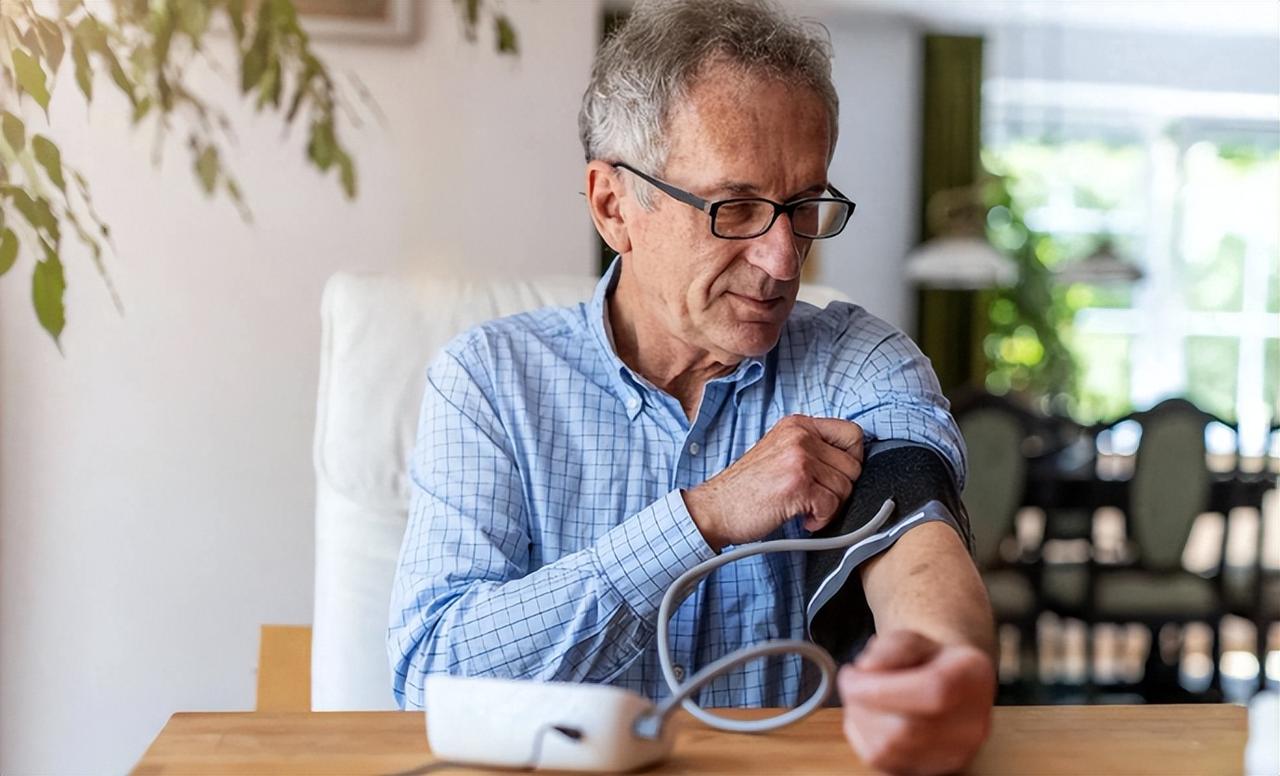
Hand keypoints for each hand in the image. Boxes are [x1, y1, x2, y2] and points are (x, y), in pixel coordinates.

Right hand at [683, 415, 862, 550]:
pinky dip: (820, 520)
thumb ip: (812, 449)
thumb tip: (852, 462)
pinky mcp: (798, 484)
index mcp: (798, 424)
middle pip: (853, 465)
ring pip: (845, 488)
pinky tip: (801, 519)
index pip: (852, 433)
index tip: (834, 476)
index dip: (851, 459)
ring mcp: (799, 458)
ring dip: (829, 507)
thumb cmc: (748, 488)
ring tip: (804, 508)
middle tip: (815, 498)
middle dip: (839, 489)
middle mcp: (800, 435)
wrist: (716, 508)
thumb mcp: (780, 452)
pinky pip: (832, 506)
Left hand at [838, 630, 994, 775]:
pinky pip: (882, 762)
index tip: (851, 673)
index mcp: (972, 678)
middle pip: (905, 728)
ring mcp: (955, 754)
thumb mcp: (911, 637)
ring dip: (859, 720)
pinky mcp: (932, 771)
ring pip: (888, 749)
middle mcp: (972, 724)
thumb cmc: (924, 659)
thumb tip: (867, 669)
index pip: (932, 690)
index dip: (880, 686)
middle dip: (862, 703)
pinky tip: (871, 717)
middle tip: (851, 682)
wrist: (945, 687)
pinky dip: (864, 738)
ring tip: (862, 697)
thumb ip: (891, 647)